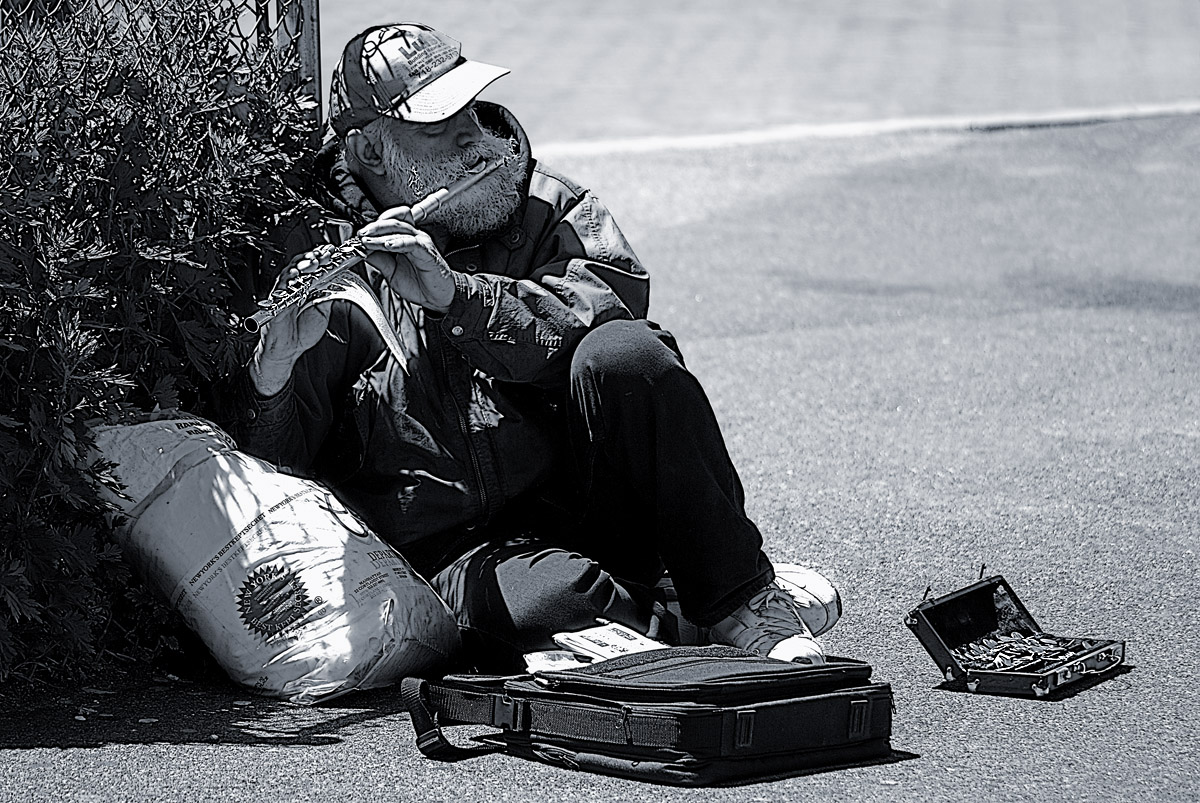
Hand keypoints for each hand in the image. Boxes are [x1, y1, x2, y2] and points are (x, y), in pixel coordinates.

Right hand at [250, 252, 332, 396]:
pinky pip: (279, 287)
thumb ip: (327, 296)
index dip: (322, 258)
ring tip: (315, 261)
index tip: (333, 252)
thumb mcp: (322, 312)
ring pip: (291, 272)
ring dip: (303, 265)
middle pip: (302, 265)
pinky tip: (295, 274)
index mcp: (305, 288)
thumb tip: (338, 281)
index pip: (314, 268)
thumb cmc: (303, 332)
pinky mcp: (275, 302)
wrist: (289, 350)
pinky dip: (287, 280)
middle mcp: (293, 287)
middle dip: (315, 257)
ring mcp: (283, 293)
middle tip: (326, 254)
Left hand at [356, 207, 455, 313]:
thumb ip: (379, 260)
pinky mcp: (427, 252)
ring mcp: (421, 243)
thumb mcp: (391, 272)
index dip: (371, 227)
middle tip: (360, 236)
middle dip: (373, 227)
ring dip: (381, 234)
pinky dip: (399, 242)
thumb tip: (363, 252)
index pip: (387, 224)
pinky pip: (412, 242)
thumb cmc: (420, 284)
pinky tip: (387, 246)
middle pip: (392, 222)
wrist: (438, 298)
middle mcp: (413, 238)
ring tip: (368, 241)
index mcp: (404, 240)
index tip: (356, 237)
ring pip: (399, 230)